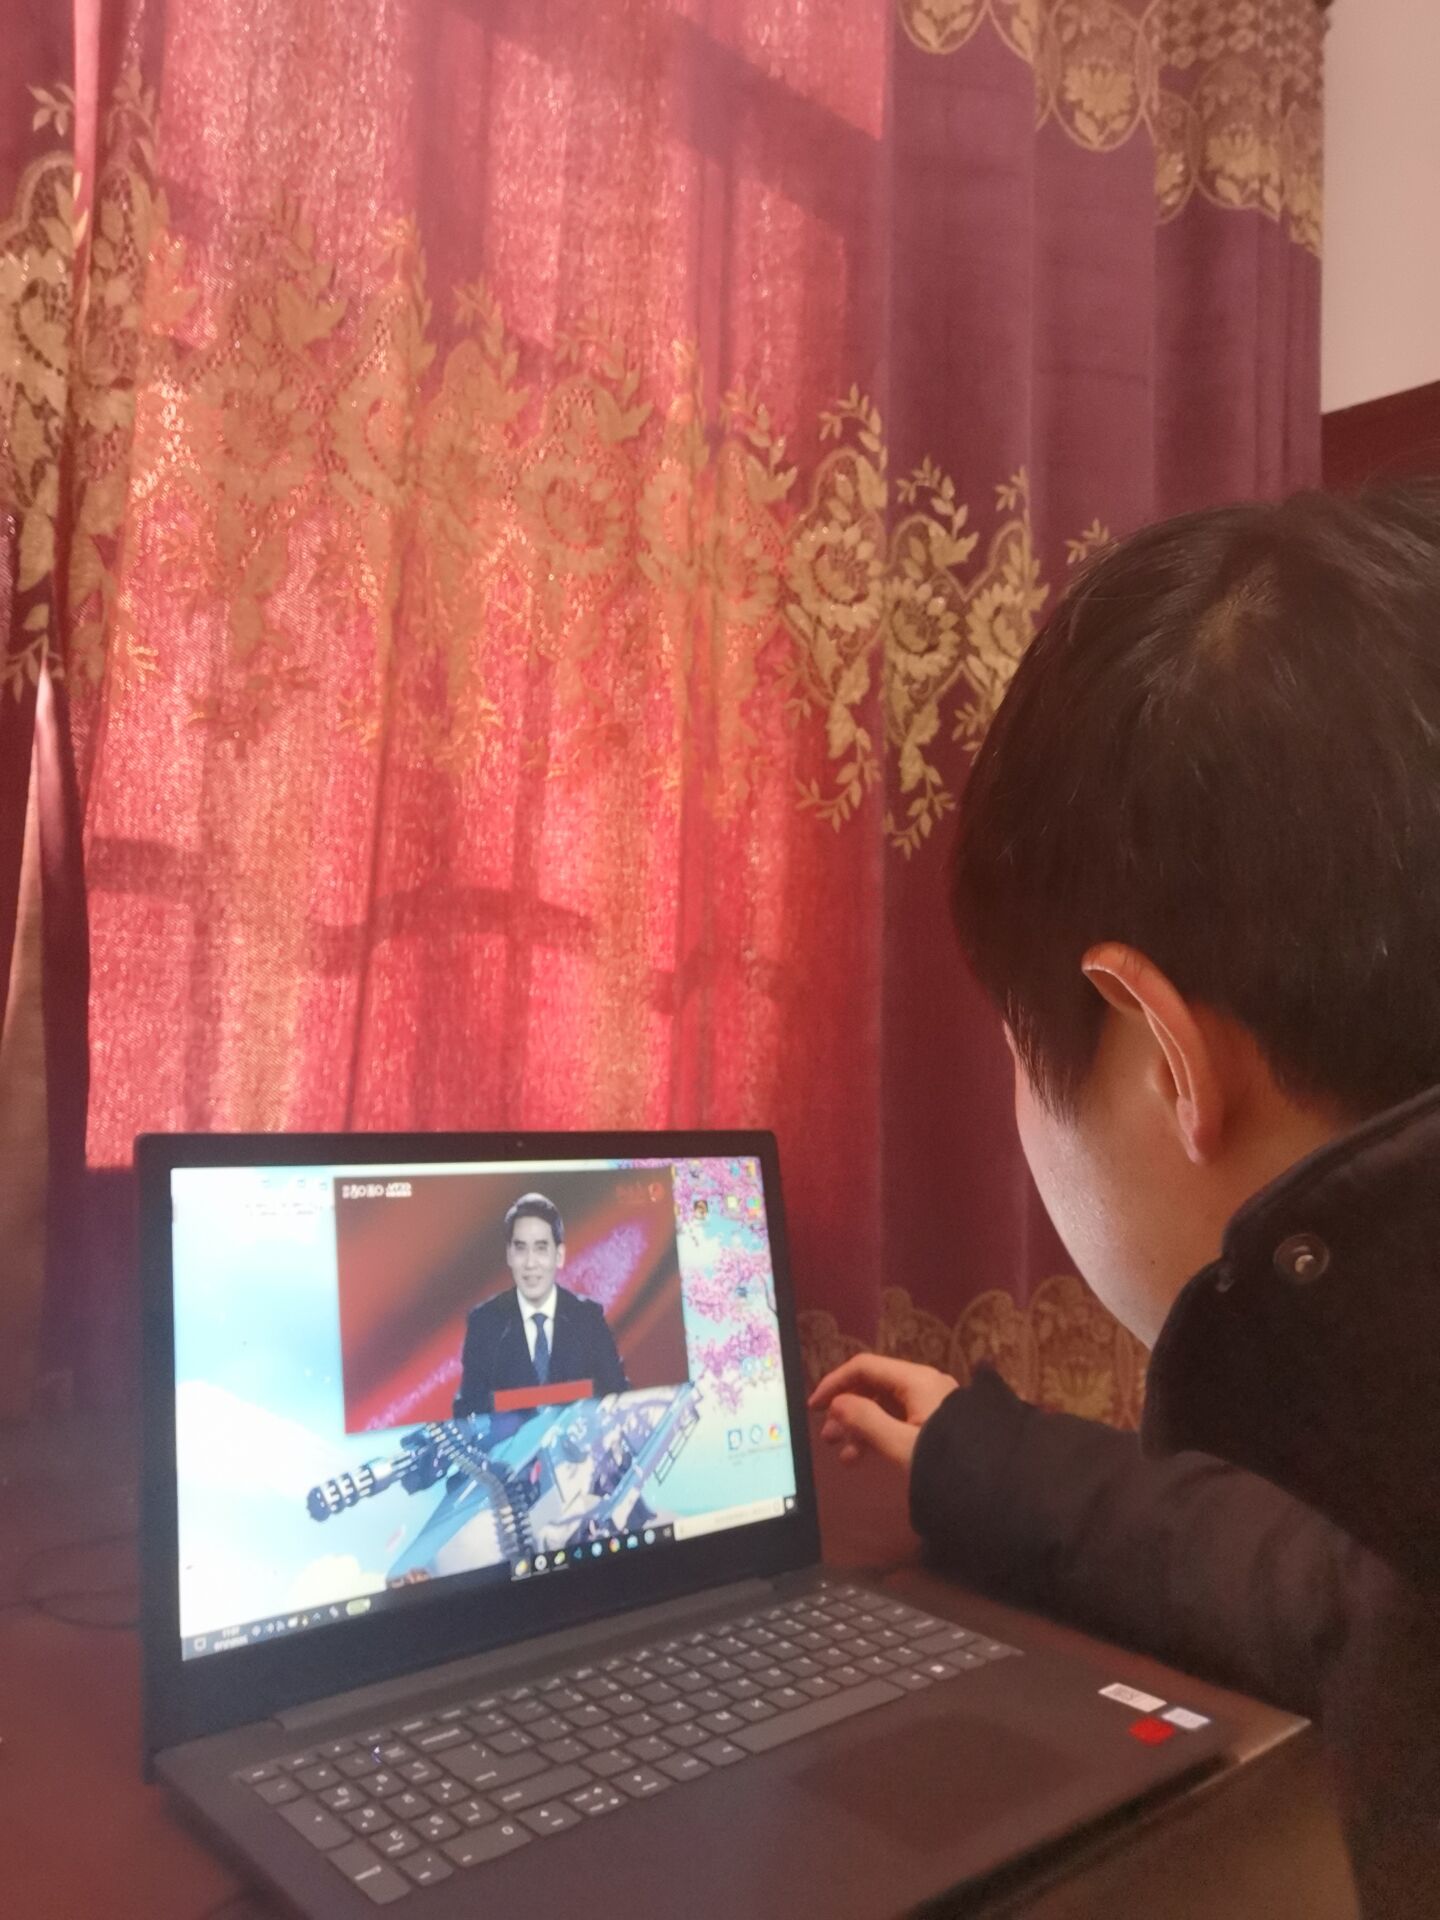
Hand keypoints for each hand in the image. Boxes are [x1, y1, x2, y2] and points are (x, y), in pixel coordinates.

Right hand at [808, 1354, 958, 1470]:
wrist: (993, 1486)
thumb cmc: (944, 1461)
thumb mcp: (899, 1444)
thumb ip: (865, 1420)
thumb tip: (836, 1404)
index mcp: (915, 1380)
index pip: (864, 1367)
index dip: (834, 1383)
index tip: (813, 1407)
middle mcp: (923, 1384)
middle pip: (873, 1386)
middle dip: (846, 1409)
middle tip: (827, 1438)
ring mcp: (931, 1403)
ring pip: (884, 1406)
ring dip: (859, 1426)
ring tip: (843, 1455)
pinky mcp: (936, 1422)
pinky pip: (898, 1420)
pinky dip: (877, 1435)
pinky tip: (863, 1458)